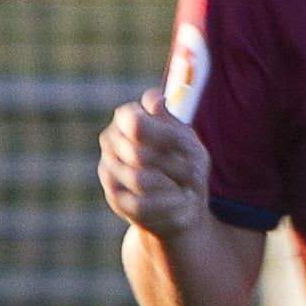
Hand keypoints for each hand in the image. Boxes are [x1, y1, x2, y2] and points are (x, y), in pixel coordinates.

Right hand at [98, 93, 214, 239]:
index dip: (167, 136)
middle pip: (139, 154)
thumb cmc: (186, 167)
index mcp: (128, 118)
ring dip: (172, 185)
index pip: (136, 122)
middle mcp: (111, 141)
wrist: (183, 205)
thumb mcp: (187, 143)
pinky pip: (141, 203)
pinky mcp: (114, 198)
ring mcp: (108, 169)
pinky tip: (181, 201)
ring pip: (140, 179)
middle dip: (176, 165)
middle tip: (197, 172)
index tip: (190, 146)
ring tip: (190, 188)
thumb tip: (157, 100)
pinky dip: (168, 203)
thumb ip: (172, 124)